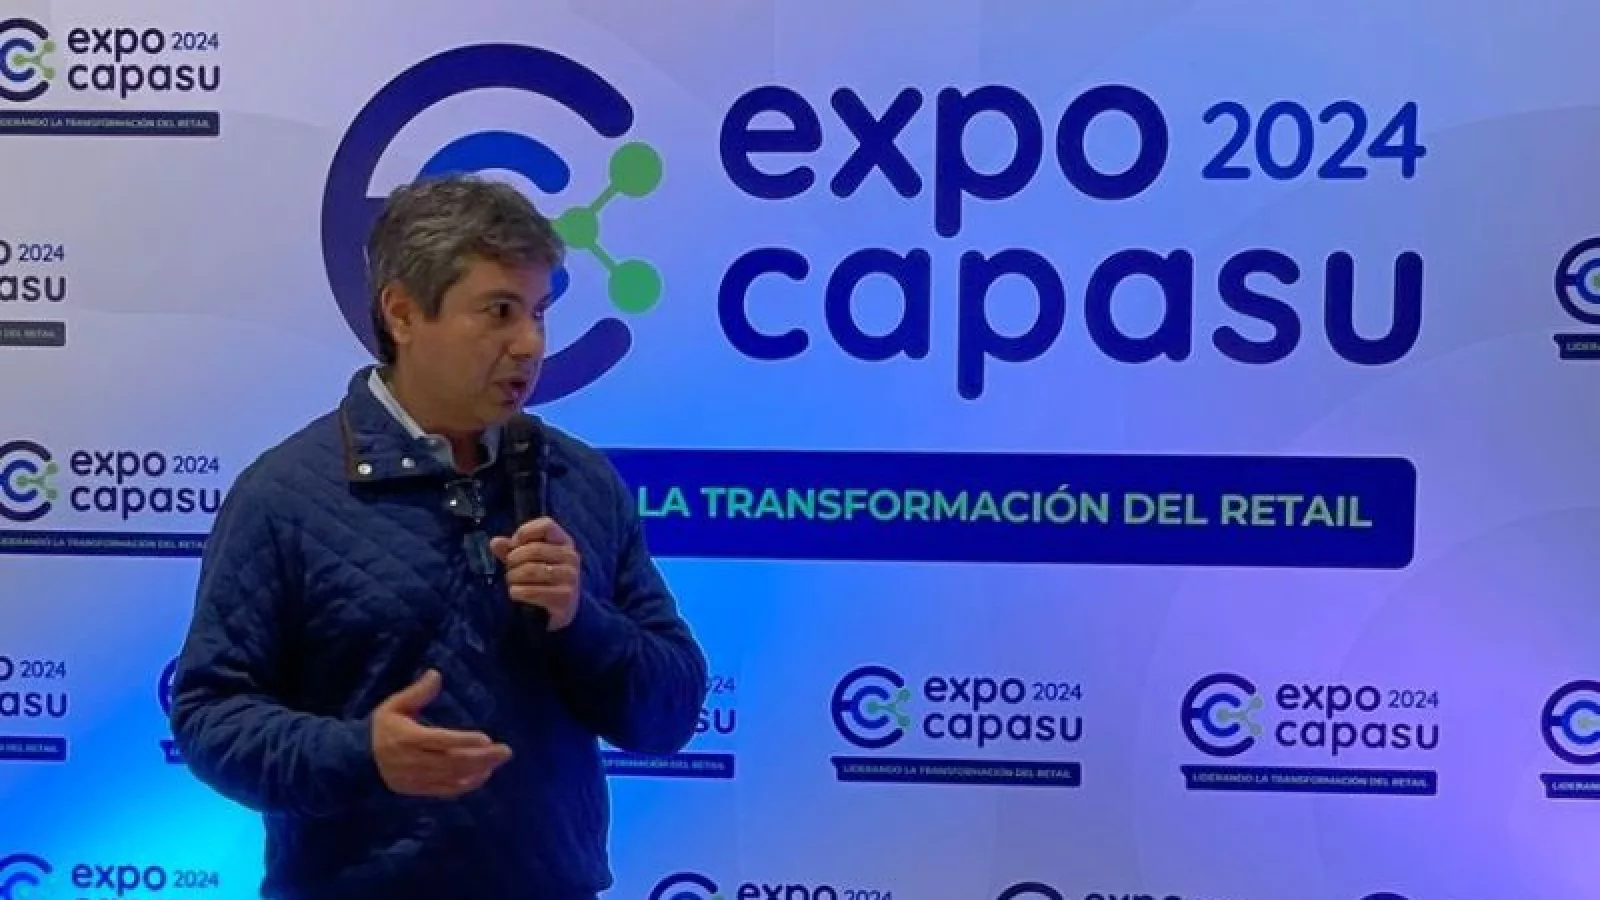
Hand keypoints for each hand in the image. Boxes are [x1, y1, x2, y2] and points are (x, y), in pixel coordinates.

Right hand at [370, 669, 511, 797]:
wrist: (358, 760)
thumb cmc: (381, 728)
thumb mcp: (394, 705)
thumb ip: (417, 692)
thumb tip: (436, 674)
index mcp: (407, 738)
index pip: (439, 741)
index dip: (463, 741)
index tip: (486, 738)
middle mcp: (413, 761)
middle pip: (451, 761)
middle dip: (481, 758)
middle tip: (506, 751)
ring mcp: (416, 778)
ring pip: (451, 777)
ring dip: (477, 771)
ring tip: (497, 761)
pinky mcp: (418, 790)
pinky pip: (445, 790)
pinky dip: (465, 784)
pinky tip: (482, 775)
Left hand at [489, 517, 579, 629]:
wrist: (560, 612)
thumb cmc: (542, 581)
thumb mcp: (527, 561)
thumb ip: (511, 550)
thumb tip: (495, 542)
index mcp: (564, 542)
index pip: (546, 525)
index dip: (525, 532)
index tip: (514, 545)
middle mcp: (571, 557)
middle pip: (534, 549)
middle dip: (513, 560)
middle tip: (509, 570)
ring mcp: (570, 577)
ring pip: (530, 570)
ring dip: (513, 578)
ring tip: (512, 582)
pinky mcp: (564, 597)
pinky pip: (530, 591)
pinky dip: (516, 592)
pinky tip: (516, 594)